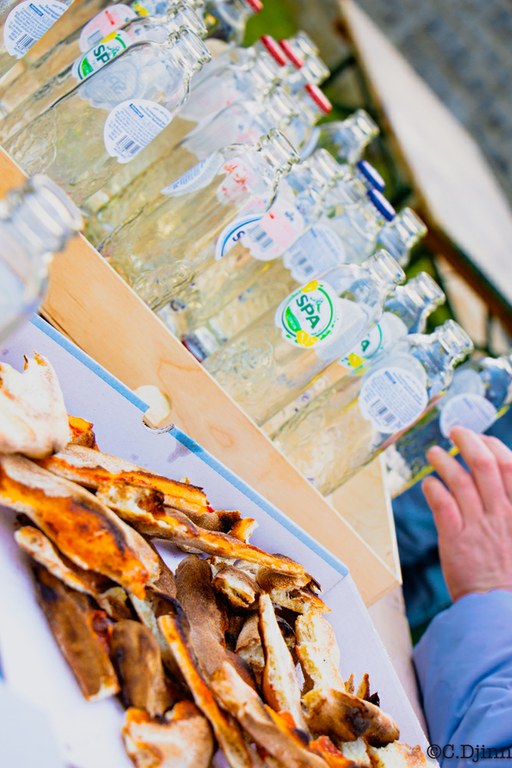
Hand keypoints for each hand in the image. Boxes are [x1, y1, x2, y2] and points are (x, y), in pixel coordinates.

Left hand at [422, 426, 511, 601]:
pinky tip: (428, 483)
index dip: (493, 446)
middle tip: (454, 431)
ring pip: (459, 480)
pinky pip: (442, 504)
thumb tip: (500, 482)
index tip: (482, 438)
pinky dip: (433, 488)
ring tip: (434, 453)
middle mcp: (501, 513)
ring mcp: (477, 525)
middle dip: (467, 441)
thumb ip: (508, 506)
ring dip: (443, 461)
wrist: (500, 610)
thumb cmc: (510, 575)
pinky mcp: (455, 539)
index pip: (509, 465)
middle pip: (483, 464)